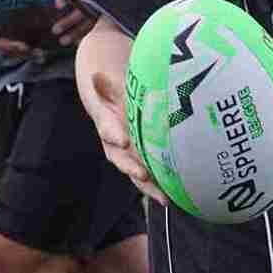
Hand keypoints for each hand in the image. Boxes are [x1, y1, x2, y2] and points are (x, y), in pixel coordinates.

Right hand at [85, 68, 165, 203]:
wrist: (115, 104)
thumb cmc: (115, 95)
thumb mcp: (112, 88)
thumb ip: (107, 86)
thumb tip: (96, 76)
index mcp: (107, 123)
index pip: (107, 128)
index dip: (113, 134)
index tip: (122, 140)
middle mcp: (116, 144)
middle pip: (122, 160)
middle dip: (132, 169)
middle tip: (143, 176)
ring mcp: (130, 155)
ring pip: (137, 172)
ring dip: (148, 186)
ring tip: (163, 196)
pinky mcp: (143, 161)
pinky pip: (152, 175)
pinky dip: (161, 185)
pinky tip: (177, 194)